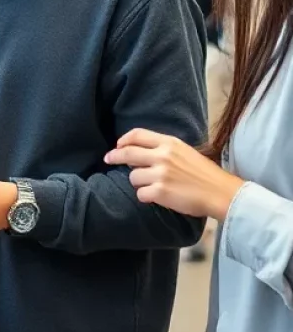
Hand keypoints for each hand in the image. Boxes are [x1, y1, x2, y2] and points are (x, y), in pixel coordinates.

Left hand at [105, 129, 244, 220]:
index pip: (137, 134)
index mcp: (169, 143)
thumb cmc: (205, 173)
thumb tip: (140, 149)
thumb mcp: (185, 151)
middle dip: (114, 157)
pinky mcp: (161, 192)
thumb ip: (164, 148)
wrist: (222, 193)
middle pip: (127, 153)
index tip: (117, 145)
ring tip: (152, 186)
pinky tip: (156, 197)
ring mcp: (160, 174)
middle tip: (108, 159)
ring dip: (138, 182)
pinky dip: (145, 197)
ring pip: (133, 177)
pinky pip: (140, 194)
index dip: (123, 140)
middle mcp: (162, 156)